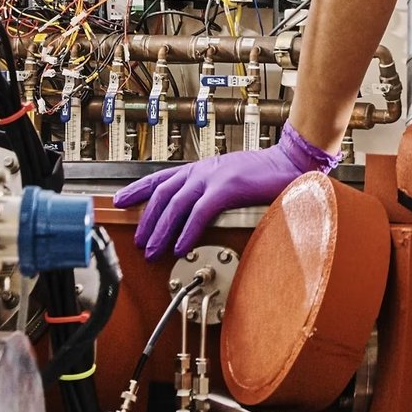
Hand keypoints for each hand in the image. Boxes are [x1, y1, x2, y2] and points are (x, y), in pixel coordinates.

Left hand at [114, 127, 340, 259]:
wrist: (292, 162)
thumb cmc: (266, 175)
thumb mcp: (230, 180)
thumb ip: (212, 193)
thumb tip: (197, 214)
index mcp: (201, 168)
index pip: (160, 178)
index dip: (137, 190)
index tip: (119, 201)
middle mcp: (202, 170)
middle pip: (162, 194)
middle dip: (146, 220)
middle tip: (138, 241)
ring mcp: (213, 177)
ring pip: (175, 204)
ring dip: (161, 230)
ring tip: (152, 249)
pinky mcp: (227, 188)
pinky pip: (199, 213)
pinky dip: (187, 231)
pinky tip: (180, 246)